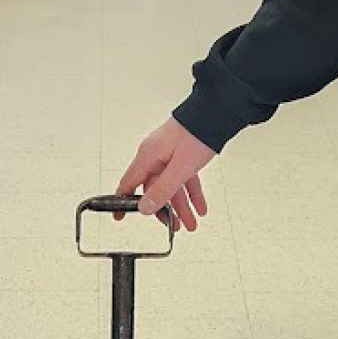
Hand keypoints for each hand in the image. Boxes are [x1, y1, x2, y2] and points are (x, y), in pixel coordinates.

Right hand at [118, 118, 216, 232]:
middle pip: (154, 189)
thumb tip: (145, 207)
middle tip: (175, 226)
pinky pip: (183, 178)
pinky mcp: (182, 154)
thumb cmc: (197, 133)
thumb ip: (162, 190)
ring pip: (172, 186)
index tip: (120, 216)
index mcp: (148, 156)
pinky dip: (191, 192)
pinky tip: (199, 205)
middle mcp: (155, 155)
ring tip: (191, 222)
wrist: (217, 113)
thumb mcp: (180, 168)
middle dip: (166, 210)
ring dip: (182, 205)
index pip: (128, 184)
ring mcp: (169, 155)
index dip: (123, 203)